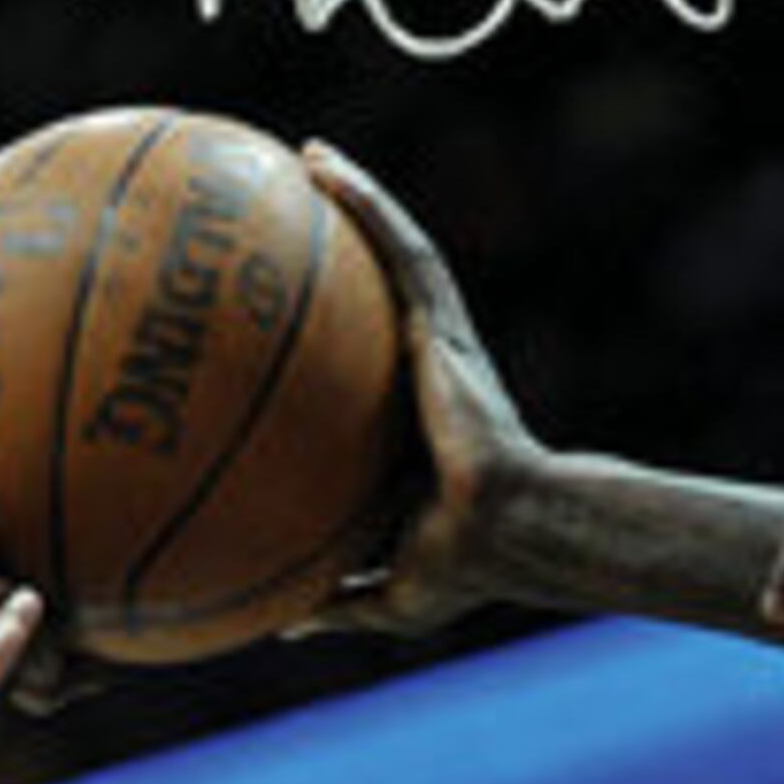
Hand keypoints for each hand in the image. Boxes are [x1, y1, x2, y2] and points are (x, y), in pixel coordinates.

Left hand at [296, 142, 544, 639]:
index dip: (325, 342)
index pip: (358, 372)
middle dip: (335, 250)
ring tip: (302, 158)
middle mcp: (419, 371)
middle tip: (280, 216)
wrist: (508, 534)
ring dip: (351, 199)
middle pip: (371, 296)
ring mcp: (435, 341)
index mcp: (403, 426)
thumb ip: (337, 601)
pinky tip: (319, 163)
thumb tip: (282, 625)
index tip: (275, 324)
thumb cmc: (466, 566)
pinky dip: (363, 200)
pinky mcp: (442, 325)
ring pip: (389, 252)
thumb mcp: (388, 595)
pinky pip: (398, 247)